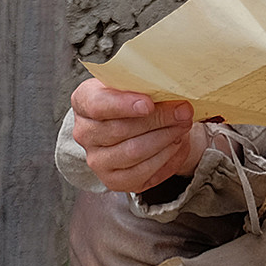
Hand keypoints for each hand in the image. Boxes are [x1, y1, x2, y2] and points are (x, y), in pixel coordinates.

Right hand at [70, 78, 204, 192]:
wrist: (126, 123)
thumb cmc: (129, 99)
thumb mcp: (129, 83)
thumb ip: (142, 85)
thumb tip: (170, 90)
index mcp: (83, 102)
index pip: (98, 105)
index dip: (123, 105)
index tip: (148, 104)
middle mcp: (84, 133)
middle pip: (122, 130)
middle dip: (158, 120)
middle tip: (183, 111)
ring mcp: (97, 160)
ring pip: (134, 152)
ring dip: (166, 138)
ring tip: (183, 125)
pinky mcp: (114, 181)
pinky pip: (143, 173)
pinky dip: (166, 158)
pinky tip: (177, 144)